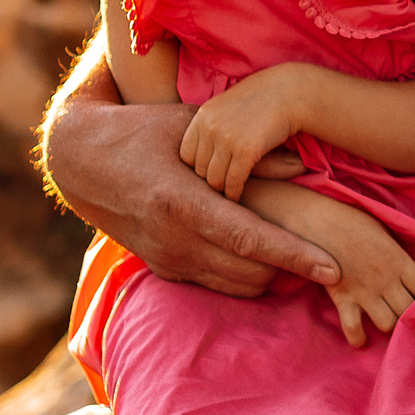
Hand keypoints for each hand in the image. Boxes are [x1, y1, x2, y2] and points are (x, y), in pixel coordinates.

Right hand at [42, 53, 339, 296]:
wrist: (81, 163)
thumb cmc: (142, 133)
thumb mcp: (193, 129)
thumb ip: (248, 153)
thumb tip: (304, 168)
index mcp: (181, 203)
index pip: (250, 240)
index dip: (294, 256)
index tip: (333, 267)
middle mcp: (174, 240)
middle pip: (250, 271)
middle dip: (293, 268)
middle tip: (330, 255)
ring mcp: (167, 259)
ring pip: (237, 285)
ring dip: (272, 275)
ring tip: (303, 256)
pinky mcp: (164, 270)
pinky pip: (217, 284)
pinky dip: (246, 276)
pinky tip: (266, 256)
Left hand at [179, 67, 308, 199]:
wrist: (290, 93)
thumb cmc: (261, 101)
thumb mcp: (227, 107)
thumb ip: (211, 126)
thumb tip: (199, 154)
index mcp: (202, 115)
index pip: (186, 155)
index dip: (197, 167)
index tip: (210, 172)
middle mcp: (210, 127)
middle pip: (199, 170)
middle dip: (210, 179)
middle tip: (221, 184)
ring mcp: (227, 139)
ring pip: (214, 180)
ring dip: (222, 189)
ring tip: (229, 191)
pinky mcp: (246, 150)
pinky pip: (233, 182)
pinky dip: (234, 193)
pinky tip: (238, 195)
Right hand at [242, 181, 414, 346]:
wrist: (318, 220)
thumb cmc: (353, 220)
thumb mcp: (385, 230)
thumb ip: (399, 253)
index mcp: (400, 260)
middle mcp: (386, 279)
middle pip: (411, 311)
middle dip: (412, 314)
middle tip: (409, 314)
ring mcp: (364, 291)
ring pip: (389, 324)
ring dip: (390, 324)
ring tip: (388, 319)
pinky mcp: (342, 299)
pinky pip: (353, 329)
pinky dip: (358, 337)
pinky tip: (362, 337)